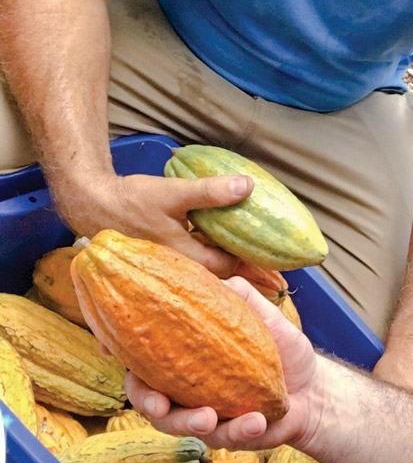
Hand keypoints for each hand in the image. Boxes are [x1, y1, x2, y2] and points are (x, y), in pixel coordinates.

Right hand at [55, 170, 252, 275]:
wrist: (93, 205)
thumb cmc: (132, 201)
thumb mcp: (174, 193)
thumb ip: (209, 192)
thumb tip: (247, 187)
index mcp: (184, 259)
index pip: (227, 268)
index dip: (249, 263)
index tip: (269, 260)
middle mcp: (176, 270)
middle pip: (216, 274)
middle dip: (239, 269)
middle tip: (263, 263)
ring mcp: (166, 267)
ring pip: (202, 271)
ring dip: (221, 264)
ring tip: (244, 256)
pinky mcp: (159, 261)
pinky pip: (188, 263)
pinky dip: (203, 256)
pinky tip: (209, 243)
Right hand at [126, 277, 323, 449]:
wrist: (312, 386)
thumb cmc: (279, 347)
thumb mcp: (261, 314)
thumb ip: (237, 294)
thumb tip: (214, 277)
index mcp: (183, 357)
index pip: (143, 354)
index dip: (121, 349)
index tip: (110, 347)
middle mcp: (184, 388)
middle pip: (148, 399)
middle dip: (148, 403)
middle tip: (159, 404)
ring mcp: (203, 416)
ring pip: (181, 426)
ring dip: (191, 423)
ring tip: (210, 417)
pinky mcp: (228, 437)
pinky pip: (225, 438)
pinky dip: (239, 430)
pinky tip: (255, 420)